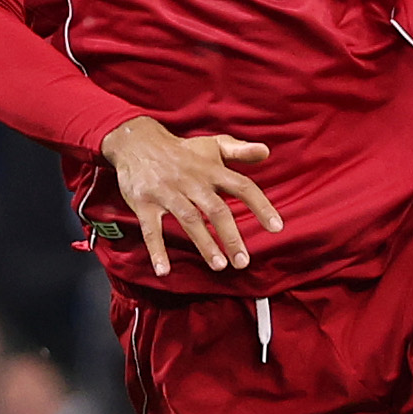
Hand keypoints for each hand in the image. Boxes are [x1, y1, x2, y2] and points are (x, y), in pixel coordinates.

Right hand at [99, 116, 281, 277]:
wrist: (136, 141)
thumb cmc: (181, 151)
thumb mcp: (211, 146)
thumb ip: (239, 150)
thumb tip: (266, 151)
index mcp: (211, 170)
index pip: (242, 187)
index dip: (261, 206)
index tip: (276, 227)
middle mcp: (192, 182)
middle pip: (216, 209)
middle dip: (230, 237)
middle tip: (243, 262)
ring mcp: (167, 193)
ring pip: (189, 220)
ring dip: (204, 244)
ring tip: (219, 266)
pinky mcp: (144, 203)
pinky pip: (152, 230)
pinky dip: (157, 250)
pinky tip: (164, 271)